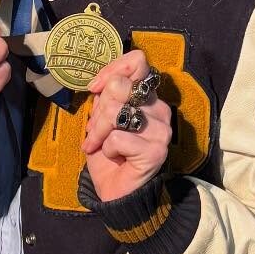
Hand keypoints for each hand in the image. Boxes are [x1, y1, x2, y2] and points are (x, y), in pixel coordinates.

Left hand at [83, 50, 171, 202]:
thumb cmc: (109, 153)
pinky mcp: (156, 151)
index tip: (94, 87)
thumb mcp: (101, 119)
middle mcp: (159, 109)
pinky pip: (118, 139)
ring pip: (116, 112)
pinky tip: (115, 158)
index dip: (112, 69)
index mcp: (147, 97)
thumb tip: (99, 84)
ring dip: (98, 132)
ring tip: (98, 145)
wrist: (118, 191)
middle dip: (97, 111)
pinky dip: (107, 149)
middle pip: (120, 87)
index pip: (138, 62)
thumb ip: (104, 97)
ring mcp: (161, 130)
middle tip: (94, 131)